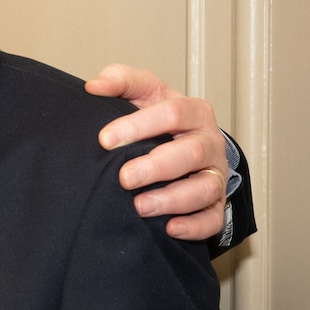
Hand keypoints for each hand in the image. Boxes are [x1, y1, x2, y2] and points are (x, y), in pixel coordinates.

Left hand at [87, 64, 228, 240]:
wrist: (187, 143)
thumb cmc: (160, 120)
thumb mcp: (144, 94)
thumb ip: (121, 82)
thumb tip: (94, 86)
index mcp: (193, 112)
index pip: (172, 113)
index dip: (138, 125)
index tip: (105, 139)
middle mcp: (208, 143)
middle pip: (191, 153)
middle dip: (156, 167)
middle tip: (124, 178)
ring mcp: (214, 174)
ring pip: (204, 188)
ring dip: (171, 199)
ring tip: (139, 206)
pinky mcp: (215, 204)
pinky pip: (212, 218)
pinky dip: (194, 226)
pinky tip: (169, 228)